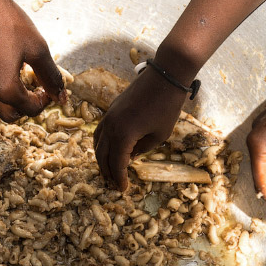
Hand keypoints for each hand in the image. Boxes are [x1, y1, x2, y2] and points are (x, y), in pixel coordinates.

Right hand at [0, 0, 64, 120]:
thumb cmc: (8, 23)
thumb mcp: (38, 50)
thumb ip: (51, 76)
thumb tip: (61, 93)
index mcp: (4, 89)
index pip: (30, 109)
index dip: (45, 101)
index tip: (50, 88)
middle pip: (11, 115)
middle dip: (28, 107)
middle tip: (39, 90)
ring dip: (14, 99)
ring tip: (26, 78)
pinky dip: (2, 89)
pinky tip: (11, 69)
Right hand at [93, 69, 185, 190]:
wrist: (164, 76)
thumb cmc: (167, 107)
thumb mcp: (160, 135)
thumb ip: (143, 149)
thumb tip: (131, 157)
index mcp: (123, 135)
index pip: (117, 163)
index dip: (119, 178)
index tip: (123, 189)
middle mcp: (111, 126)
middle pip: (102, 155)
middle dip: (108, 172)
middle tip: (114, 183)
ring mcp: (109, 117)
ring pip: (98, 143)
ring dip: (102, 158)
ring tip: (109, 169)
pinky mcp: (111, 110)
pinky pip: (100, 131)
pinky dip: (102, 144)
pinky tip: (108, 149)